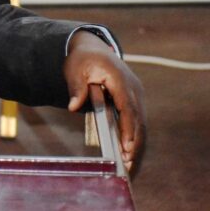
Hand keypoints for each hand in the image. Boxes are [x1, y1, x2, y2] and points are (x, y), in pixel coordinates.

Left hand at [64, 30, 145, 175]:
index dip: (128, 128)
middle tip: (128, 163)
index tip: (126, 145)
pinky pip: (137, 120)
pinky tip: (128, 152)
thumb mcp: (74, 69)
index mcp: (120, 79)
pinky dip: (134, 136)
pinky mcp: (134, 99)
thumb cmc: (82, 59)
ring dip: (136, 143)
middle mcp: (133, 87)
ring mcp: (136, 94)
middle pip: (139, 118)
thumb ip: (76, 88)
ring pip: (141, 122)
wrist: (92, 48)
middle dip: (135, 142)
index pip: (128, 107)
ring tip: (129, 164)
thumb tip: (72, 106)